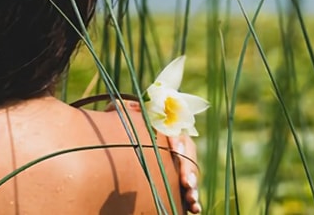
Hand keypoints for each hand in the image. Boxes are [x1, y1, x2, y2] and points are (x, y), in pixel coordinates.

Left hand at [105, 99, 200, 213]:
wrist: (124, 151)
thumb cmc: (124, 131)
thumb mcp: (123, 122)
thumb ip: (123, 114)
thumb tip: (119, 108)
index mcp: (164, 129)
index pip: (175, 132)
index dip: (177, 142)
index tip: (175, 150)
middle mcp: (174, 145)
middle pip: (187, 155)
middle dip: (188, 169)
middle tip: (186, 183)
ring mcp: (178, 163)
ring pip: (190, 173)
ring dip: (193, 186)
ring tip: (191, 199)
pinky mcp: (178, 180)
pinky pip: (189, 190)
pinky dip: (192, 199)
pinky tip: (194, 208)